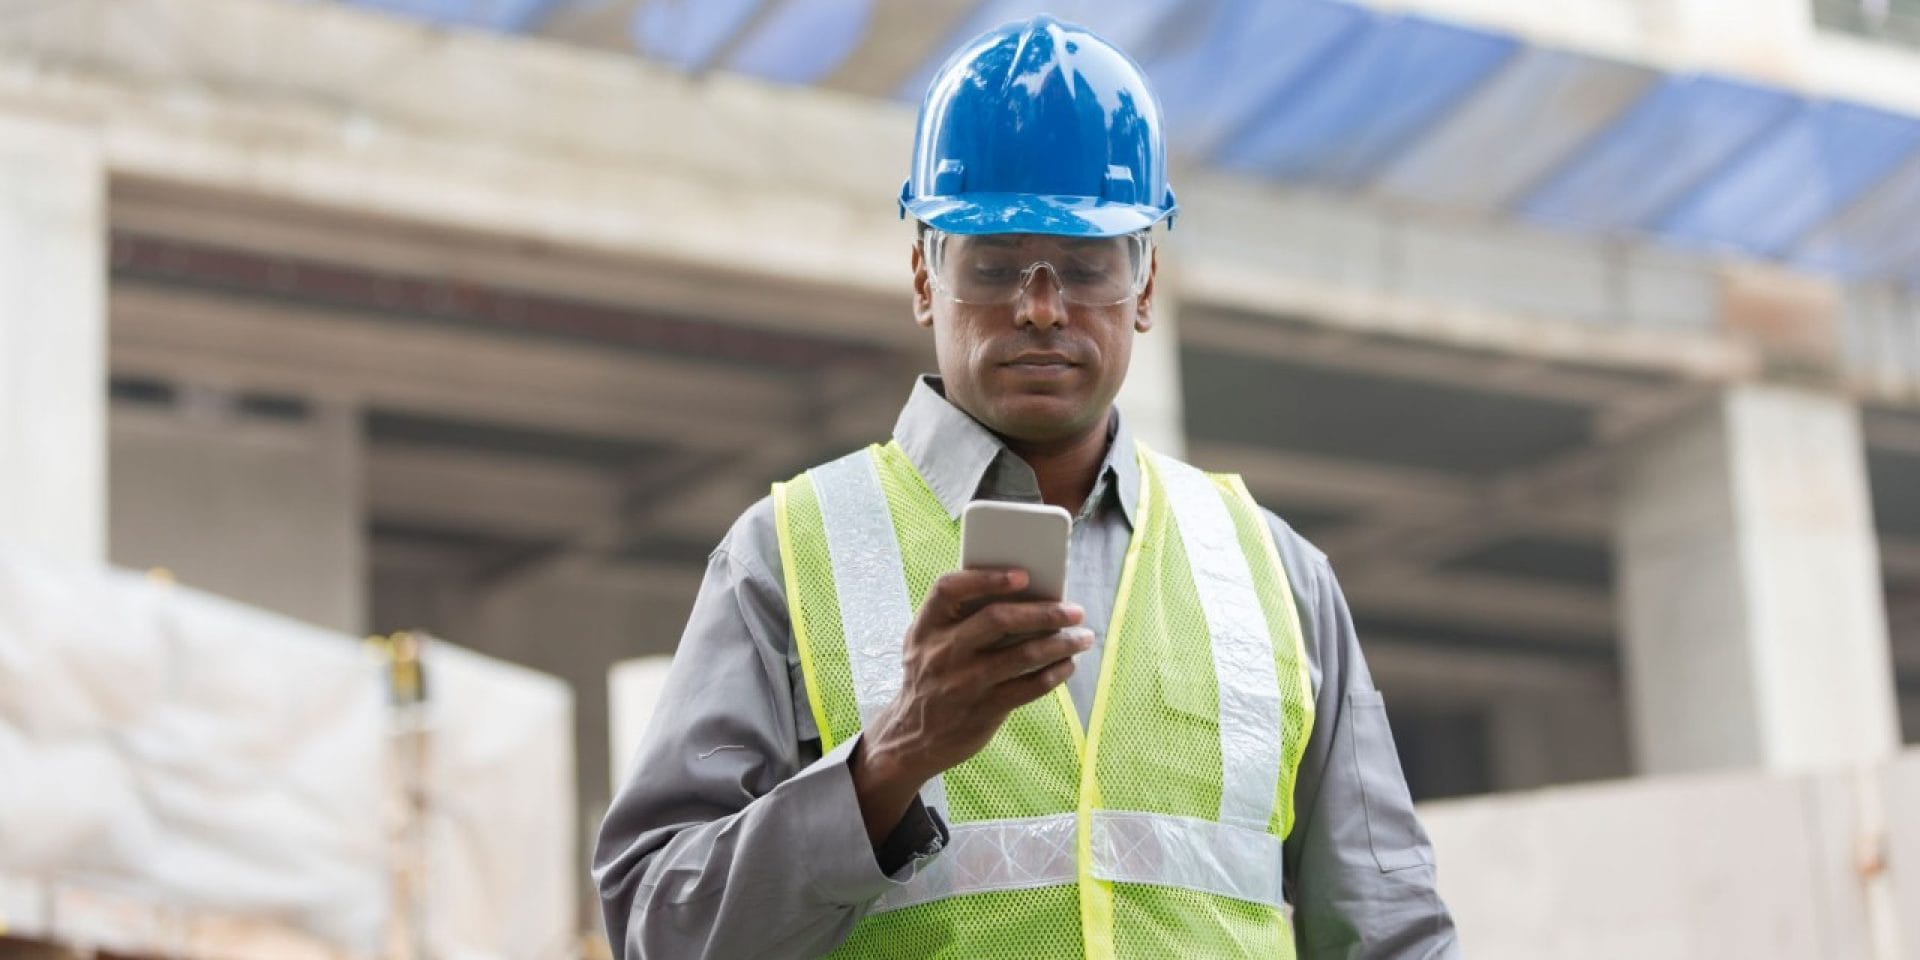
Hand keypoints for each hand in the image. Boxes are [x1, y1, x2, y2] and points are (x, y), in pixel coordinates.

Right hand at [849, 568, 1090, 845]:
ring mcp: (964, 683)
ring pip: (1023, 655)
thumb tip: (1022, 593)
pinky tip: (1067, 664)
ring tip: (1083, 637)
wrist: (912, 738)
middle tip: (1075, 610)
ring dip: (1060, 643)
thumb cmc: (931, 677)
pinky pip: (1029, 687)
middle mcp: (942, 652)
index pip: (949, 589)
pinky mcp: (984, 710)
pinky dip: (1054, 673)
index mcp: (926, 627)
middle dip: (1044, 611)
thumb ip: (958, 619)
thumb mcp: (926, 644)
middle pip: (998, 619)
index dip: (985, 578)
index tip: (1022, 575)